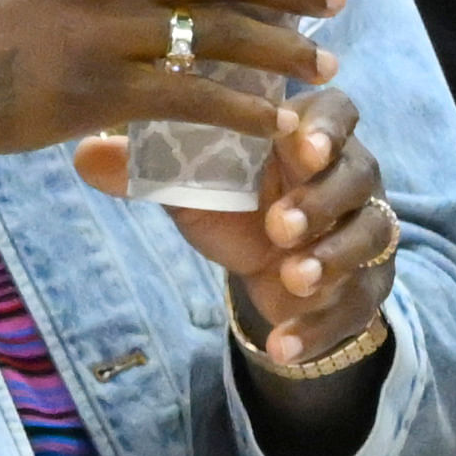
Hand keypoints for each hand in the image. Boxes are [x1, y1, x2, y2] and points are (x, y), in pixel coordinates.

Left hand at [77, 85, 393, 365]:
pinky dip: (320, 327)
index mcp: (306, 134)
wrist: (266, 264)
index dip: (324, 126)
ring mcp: (364, 229)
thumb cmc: (233, 200)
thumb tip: (84, 153)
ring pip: (371, 235)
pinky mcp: (366, 284)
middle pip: (358, 174)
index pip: (335, 110)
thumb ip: (146, 168)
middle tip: (278, 224)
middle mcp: (349, 174)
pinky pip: (359, 304)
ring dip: (332, 258)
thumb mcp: (190, 185)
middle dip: (320, 200)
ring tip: (292, 279)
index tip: (298, 147)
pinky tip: (284, 344)